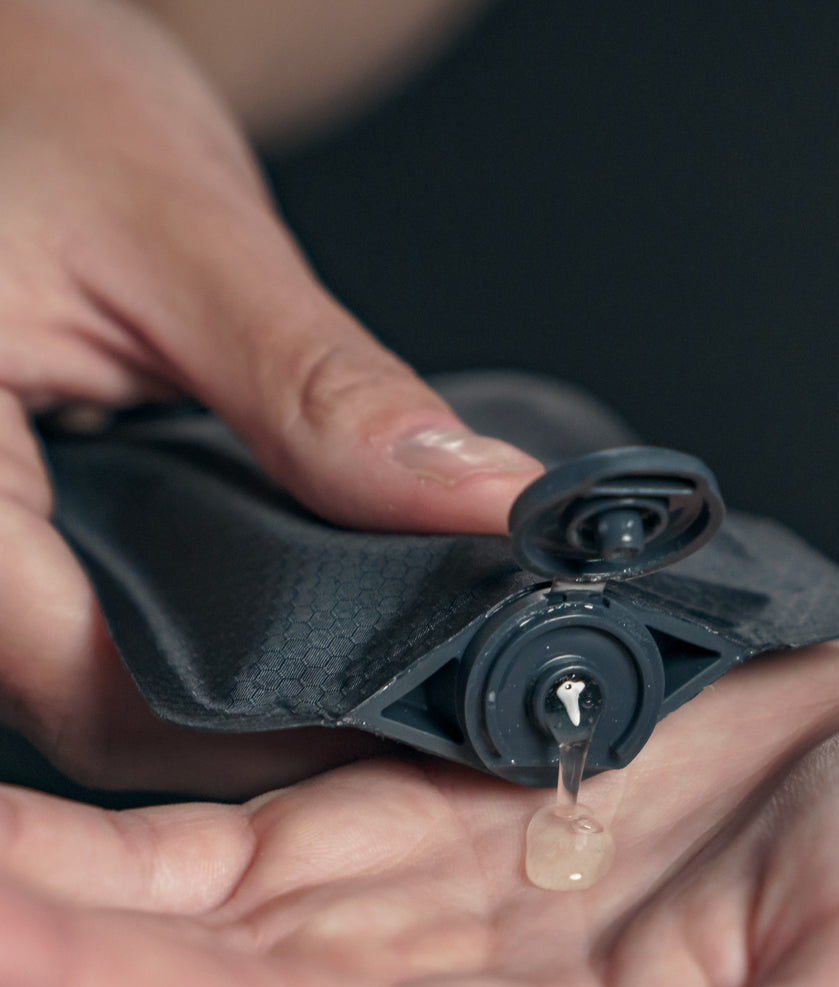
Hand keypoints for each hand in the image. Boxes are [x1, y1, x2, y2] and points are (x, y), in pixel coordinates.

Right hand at [0, 0, 539, 794]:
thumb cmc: (34, 99)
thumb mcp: (182, 234)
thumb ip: (321, 388)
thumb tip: (479, 501)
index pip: (86, 686)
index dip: (248, 724)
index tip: (390, 710)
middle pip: (91, 709)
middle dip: (247, 723)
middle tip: (397, 698)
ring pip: (92, 682)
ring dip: (222, 690)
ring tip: (356, 663)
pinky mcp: (13, 522)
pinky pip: (94, 624)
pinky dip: (193, 635)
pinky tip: (284, 613)